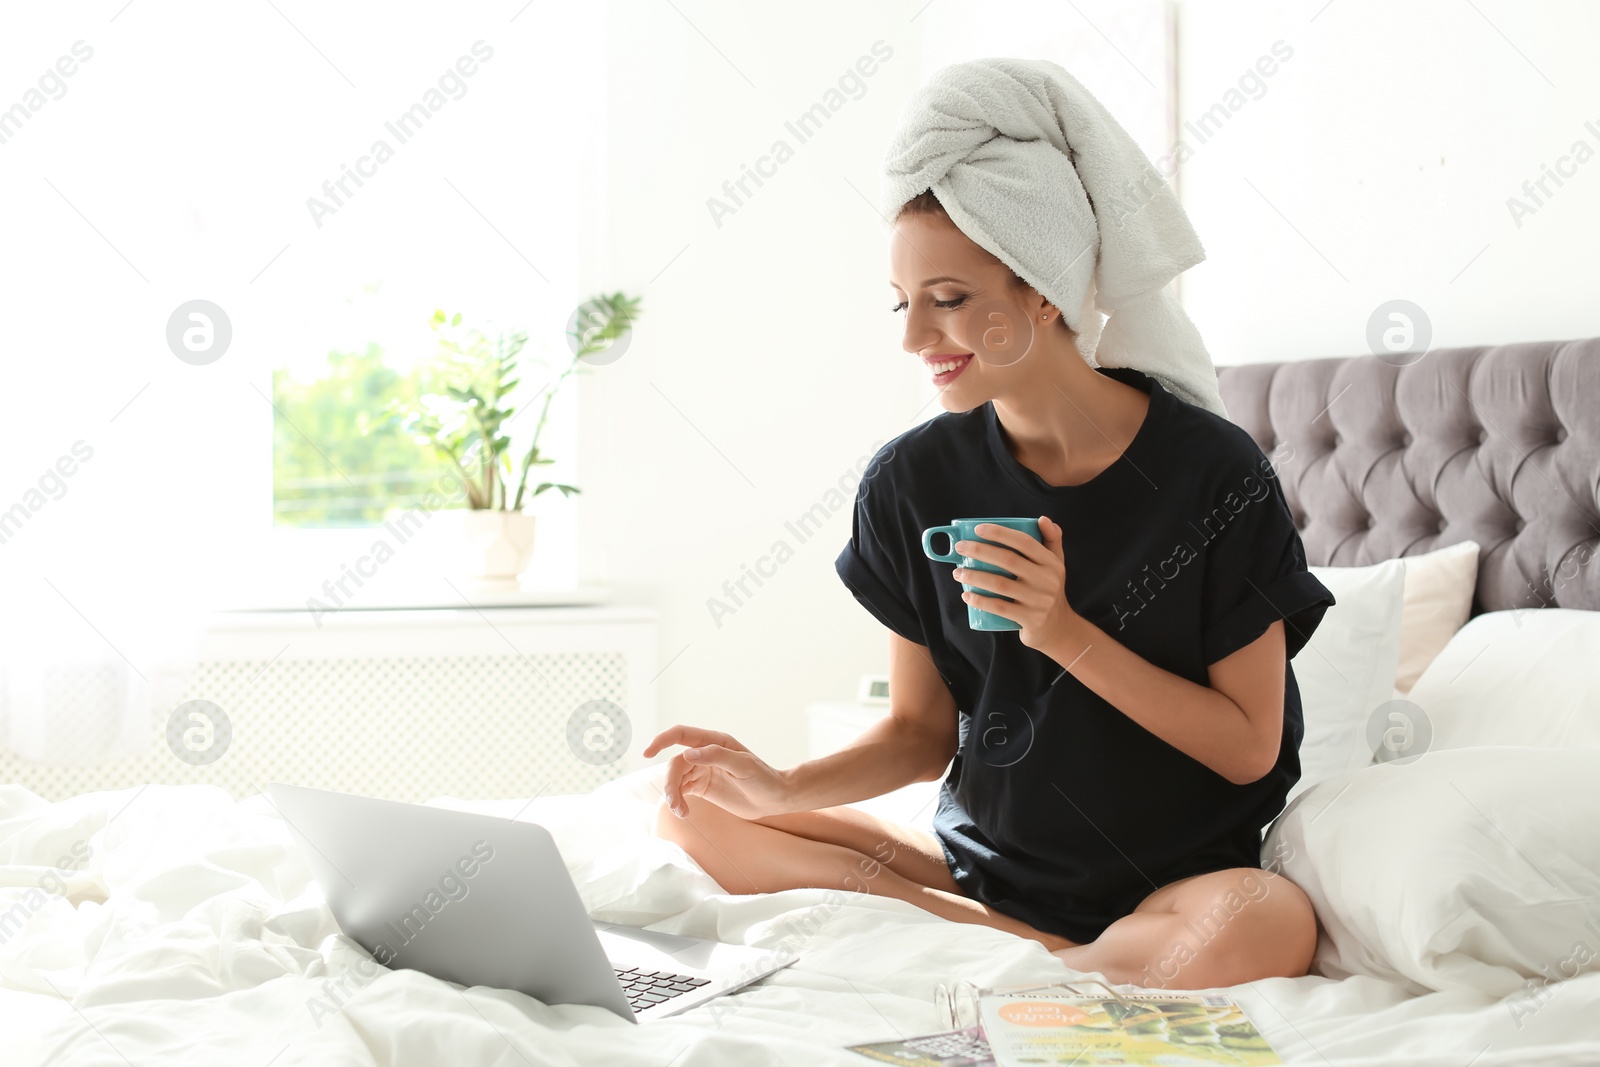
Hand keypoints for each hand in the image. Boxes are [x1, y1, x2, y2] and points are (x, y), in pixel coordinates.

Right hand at [640, 726, 792, 820]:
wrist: (775, 799)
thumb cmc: (764, 778)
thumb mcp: (743, 765)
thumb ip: (716, 757)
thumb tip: (687, 753)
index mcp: (714, 741)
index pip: (681, 735)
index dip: (662, 740)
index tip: (647, 753)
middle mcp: (705, 754)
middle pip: (675, 763)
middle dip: (671, 783)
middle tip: (675, 803)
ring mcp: (703, 770)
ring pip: (676, 779)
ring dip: (673, 795)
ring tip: (681, 811)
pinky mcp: (703, 787)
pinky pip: (682, 791)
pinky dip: (679, 801)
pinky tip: (684, 812)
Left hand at [953, 517, 1084, 654]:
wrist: (1058, 628)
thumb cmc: (1050, 590)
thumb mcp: (1057, 565)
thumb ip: (1052, 540)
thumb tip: (1043, 518)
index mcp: (1051, 563)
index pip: (1024, 542)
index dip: (1000, 533)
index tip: (977, 529)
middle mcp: (1047, 580)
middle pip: (1008, 560)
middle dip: (980, 551)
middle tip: (959, 548)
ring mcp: (1039, 601)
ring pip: (1000, 584)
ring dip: (974, 576)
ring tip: (957, 572)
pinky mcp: (1030, 619)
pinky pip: (1001, 608)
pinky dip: (981, 601)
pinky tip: (967, 595)